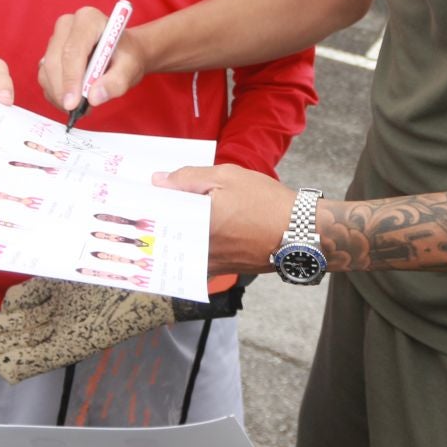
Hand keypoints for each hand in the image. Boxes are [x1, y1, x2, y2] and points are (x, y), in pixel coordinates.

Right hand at [40, 7, 148, 113]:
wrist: (122, 55)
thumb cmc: (126, 57)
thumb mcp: (131, 68)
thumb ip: (117, 82)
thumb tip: (94, 97)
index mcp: (88, 19)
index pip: (73, 50)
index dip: (71, 78)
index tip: (73, 103)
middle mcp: (67, 25)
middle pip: (54, 61)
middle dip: (62, 90)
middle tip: (76, 111)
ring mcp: (55, 39)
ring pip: (46, 71)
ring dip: (59, 94)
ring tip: (81, 106)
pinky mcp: (48, 55)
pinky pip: (44, 78)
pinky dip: (56, 94)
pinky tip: (73, 99)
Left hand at [155, 165, 296, 274]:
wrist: (302, 233)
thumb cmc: (267, 203)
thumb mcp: (228, 177)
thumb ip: (189, 178)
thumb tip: (158, 180)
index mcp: (196, 223)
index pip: (159, 215)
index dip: (151, 203)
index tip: (144, 196)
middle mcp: (199, 249)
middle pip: (168, 232)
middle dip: (162, 218)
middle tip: (160, 204)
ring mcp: (210, 263)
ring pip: (183, 246)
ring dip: (179, 231)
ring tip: (184, 214)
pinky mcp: (223, 270)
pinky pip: (199, 258)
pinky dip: (197, 245)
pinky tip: (206, 230)